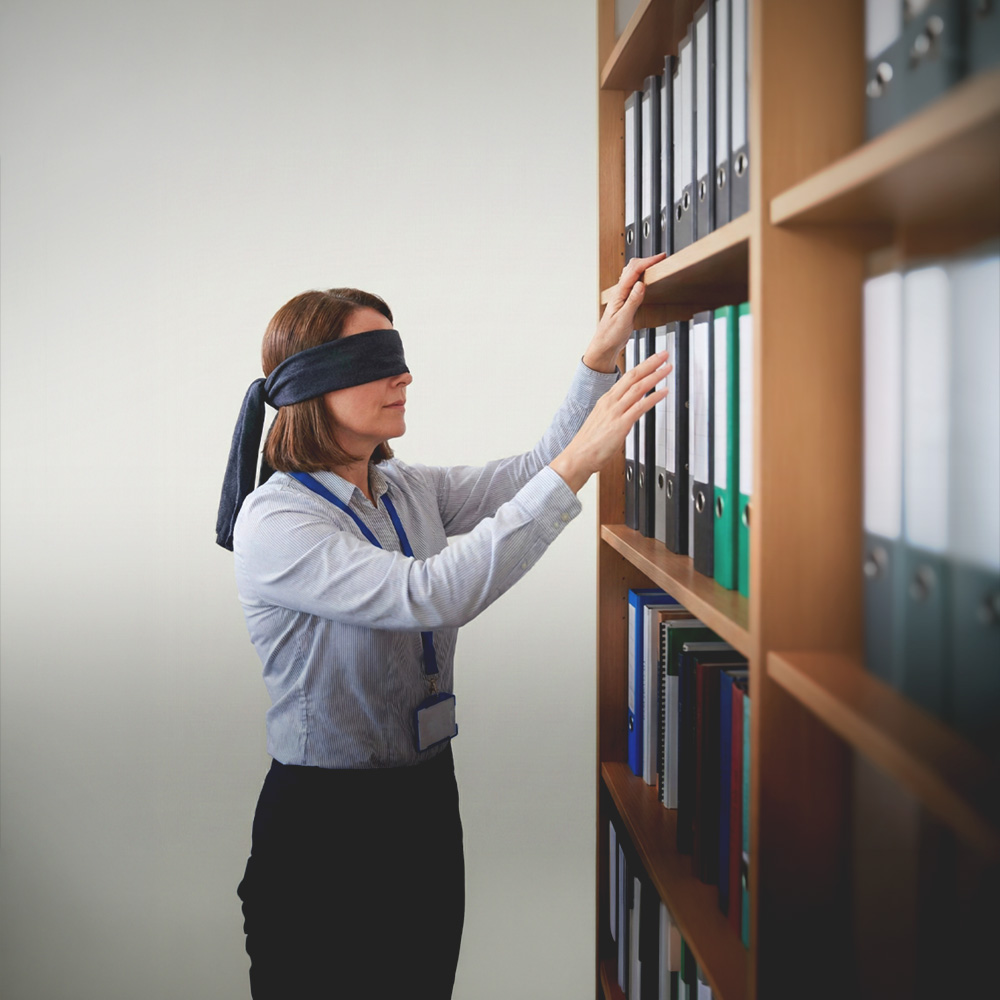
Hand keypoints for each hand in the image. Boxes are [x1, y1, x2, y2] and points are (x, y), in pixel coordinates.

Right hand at [550, 348, 671, 493]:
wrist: (578, 457)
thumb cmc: (588, 444)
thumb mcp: (602, 422)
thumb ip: (615, 414)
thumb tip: (627, 412)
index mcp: (606, 400)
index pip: (626, 378)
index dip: (641, 367)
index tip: (653, 360)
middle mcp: (611, 402)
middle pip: (633, 376)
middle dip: (650, 364)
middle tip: (664, 354)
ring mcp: (615, 412)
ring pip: (638, 388)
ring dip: (655, 376)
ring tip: (668, 368)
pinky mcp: (620, 424)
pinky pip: (640, 407)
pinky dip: (654, 397)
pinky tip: (664, 392)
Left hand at [582, 254, 666, 372]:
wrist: (604, 346)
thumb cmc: (610, 335)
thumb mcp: (624, 319)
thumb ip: (632, 301)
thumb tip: (640, 284)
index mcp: (619, 294)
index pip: (634, 271)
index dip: (648, 261)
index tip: (660, 257)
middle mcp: (619, 293)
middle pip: (632, 267)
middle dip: (646, 260)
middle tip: (661, 258)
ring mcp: (622, 297)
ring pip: (632, 274)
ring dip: (643, 266)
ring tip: (656, 265)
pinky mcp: (625, 303)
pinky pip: (633, 284)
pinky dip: (641, 277)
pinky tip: (646, 281)